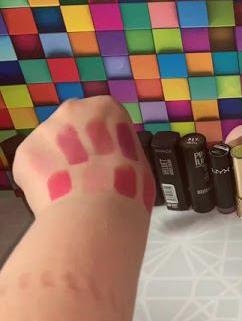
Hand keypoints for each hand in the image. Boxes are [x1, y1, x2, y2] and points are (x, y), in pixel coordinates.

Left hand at [12, 96, 155, 216]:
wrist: (97, 211)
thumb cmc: (129, 186)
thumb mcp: (138, 159)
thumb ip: (121, 149)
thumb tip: (111, 160)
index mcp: (107, 108)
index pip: (103, 116)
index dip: (104, 139)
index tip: (106, 157)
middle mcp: (74, 110)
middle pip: (72, 123)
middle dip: (77, 144)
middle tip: (87, 171)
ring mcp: (45, 129)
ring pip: (51, 144)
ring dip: (58, 161)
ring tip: (70, 188)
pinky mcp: (24, 151)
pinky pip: (34, 164)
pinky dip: (41, 179)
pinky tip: (55, 195)